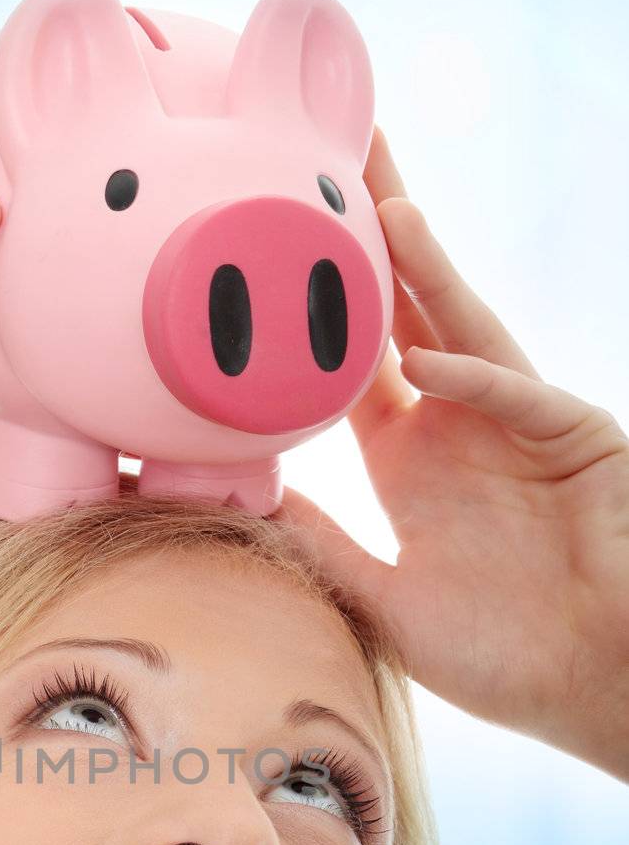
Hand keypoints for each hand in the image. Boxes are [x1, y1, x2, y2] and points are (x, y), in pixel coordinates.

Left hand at [274, 126, 628, 783]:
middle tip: (338, 156)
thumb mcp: (386, 602)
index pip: (353, 361)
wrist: (589, 688)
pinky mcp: (574, 439)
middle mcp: (459, 423)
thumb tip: (256, 502)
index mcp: (410, 457)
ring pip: (466, 330)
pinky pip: (518, 398)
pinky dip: (475, 380)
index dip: (317, 302)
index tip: (273, 242)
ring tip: (383, 205)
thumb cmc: (500, 656)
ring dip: (427, 271)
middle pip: (408, 311)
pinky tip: (425, 361)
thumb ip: (327, 548)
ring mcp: (517, 422)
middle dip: (377, 236)